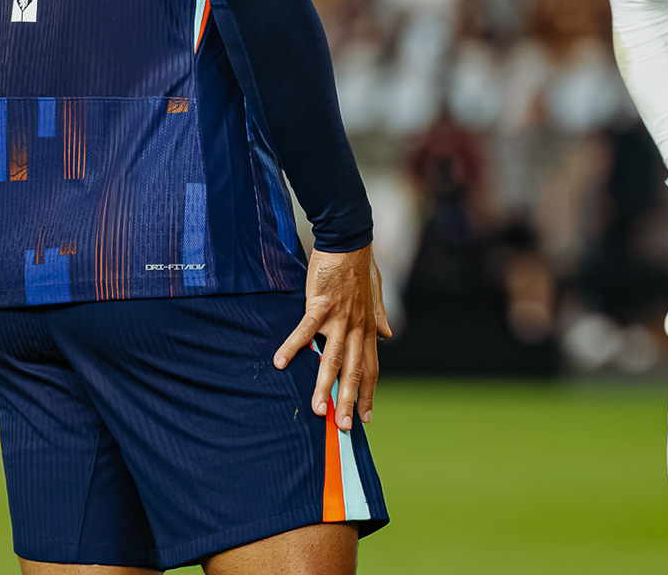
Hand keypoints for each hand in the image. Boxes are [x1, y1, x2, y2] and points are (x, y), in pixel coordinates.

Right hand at [274, 244, 392, 431]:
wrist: (350, 241)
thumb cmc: (360, 268)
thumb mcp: (376, 294)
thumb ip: (379, 316)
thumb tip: (388, 334)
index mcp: (369, 328)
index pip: (371, 368)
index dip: (368, 392)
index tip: (365, 416)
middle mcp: (357, 328)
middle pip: (354, 370)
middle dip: (348, 401)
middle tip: (342, 427)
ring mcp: (339, 318)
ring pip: (333, 358)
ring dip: (325, 385)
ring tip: (318, 410)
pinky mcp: (320, 305)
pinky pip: (305, 331)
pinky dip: (293, 347)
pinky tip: (279, 362)